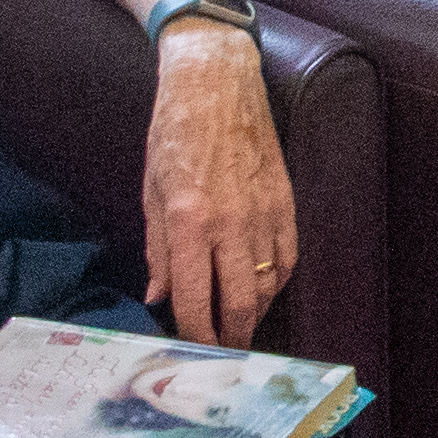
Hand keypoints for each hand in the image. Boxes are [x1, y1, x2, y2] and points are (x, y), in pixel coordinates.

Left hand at [135, 26, 299, 345]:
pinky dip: (276, 282)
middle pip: (238, 303)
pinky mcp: (285, 202)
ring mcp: (263, 212)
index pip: (193, 297)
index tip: (191, 350)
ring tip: (239, 326)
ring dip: (254, 314)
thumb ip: (157, 249)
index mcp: (188, 219)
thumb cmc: (175, 130)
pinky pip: (287, 258)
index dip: (193, 333)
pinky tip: (262, 290)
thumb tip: (158, 296)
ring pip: (267, 285)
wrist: (218, 83)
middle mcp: (230, 222)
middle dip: (230, 338)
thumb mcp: (150, 190)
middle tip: (223, 355)